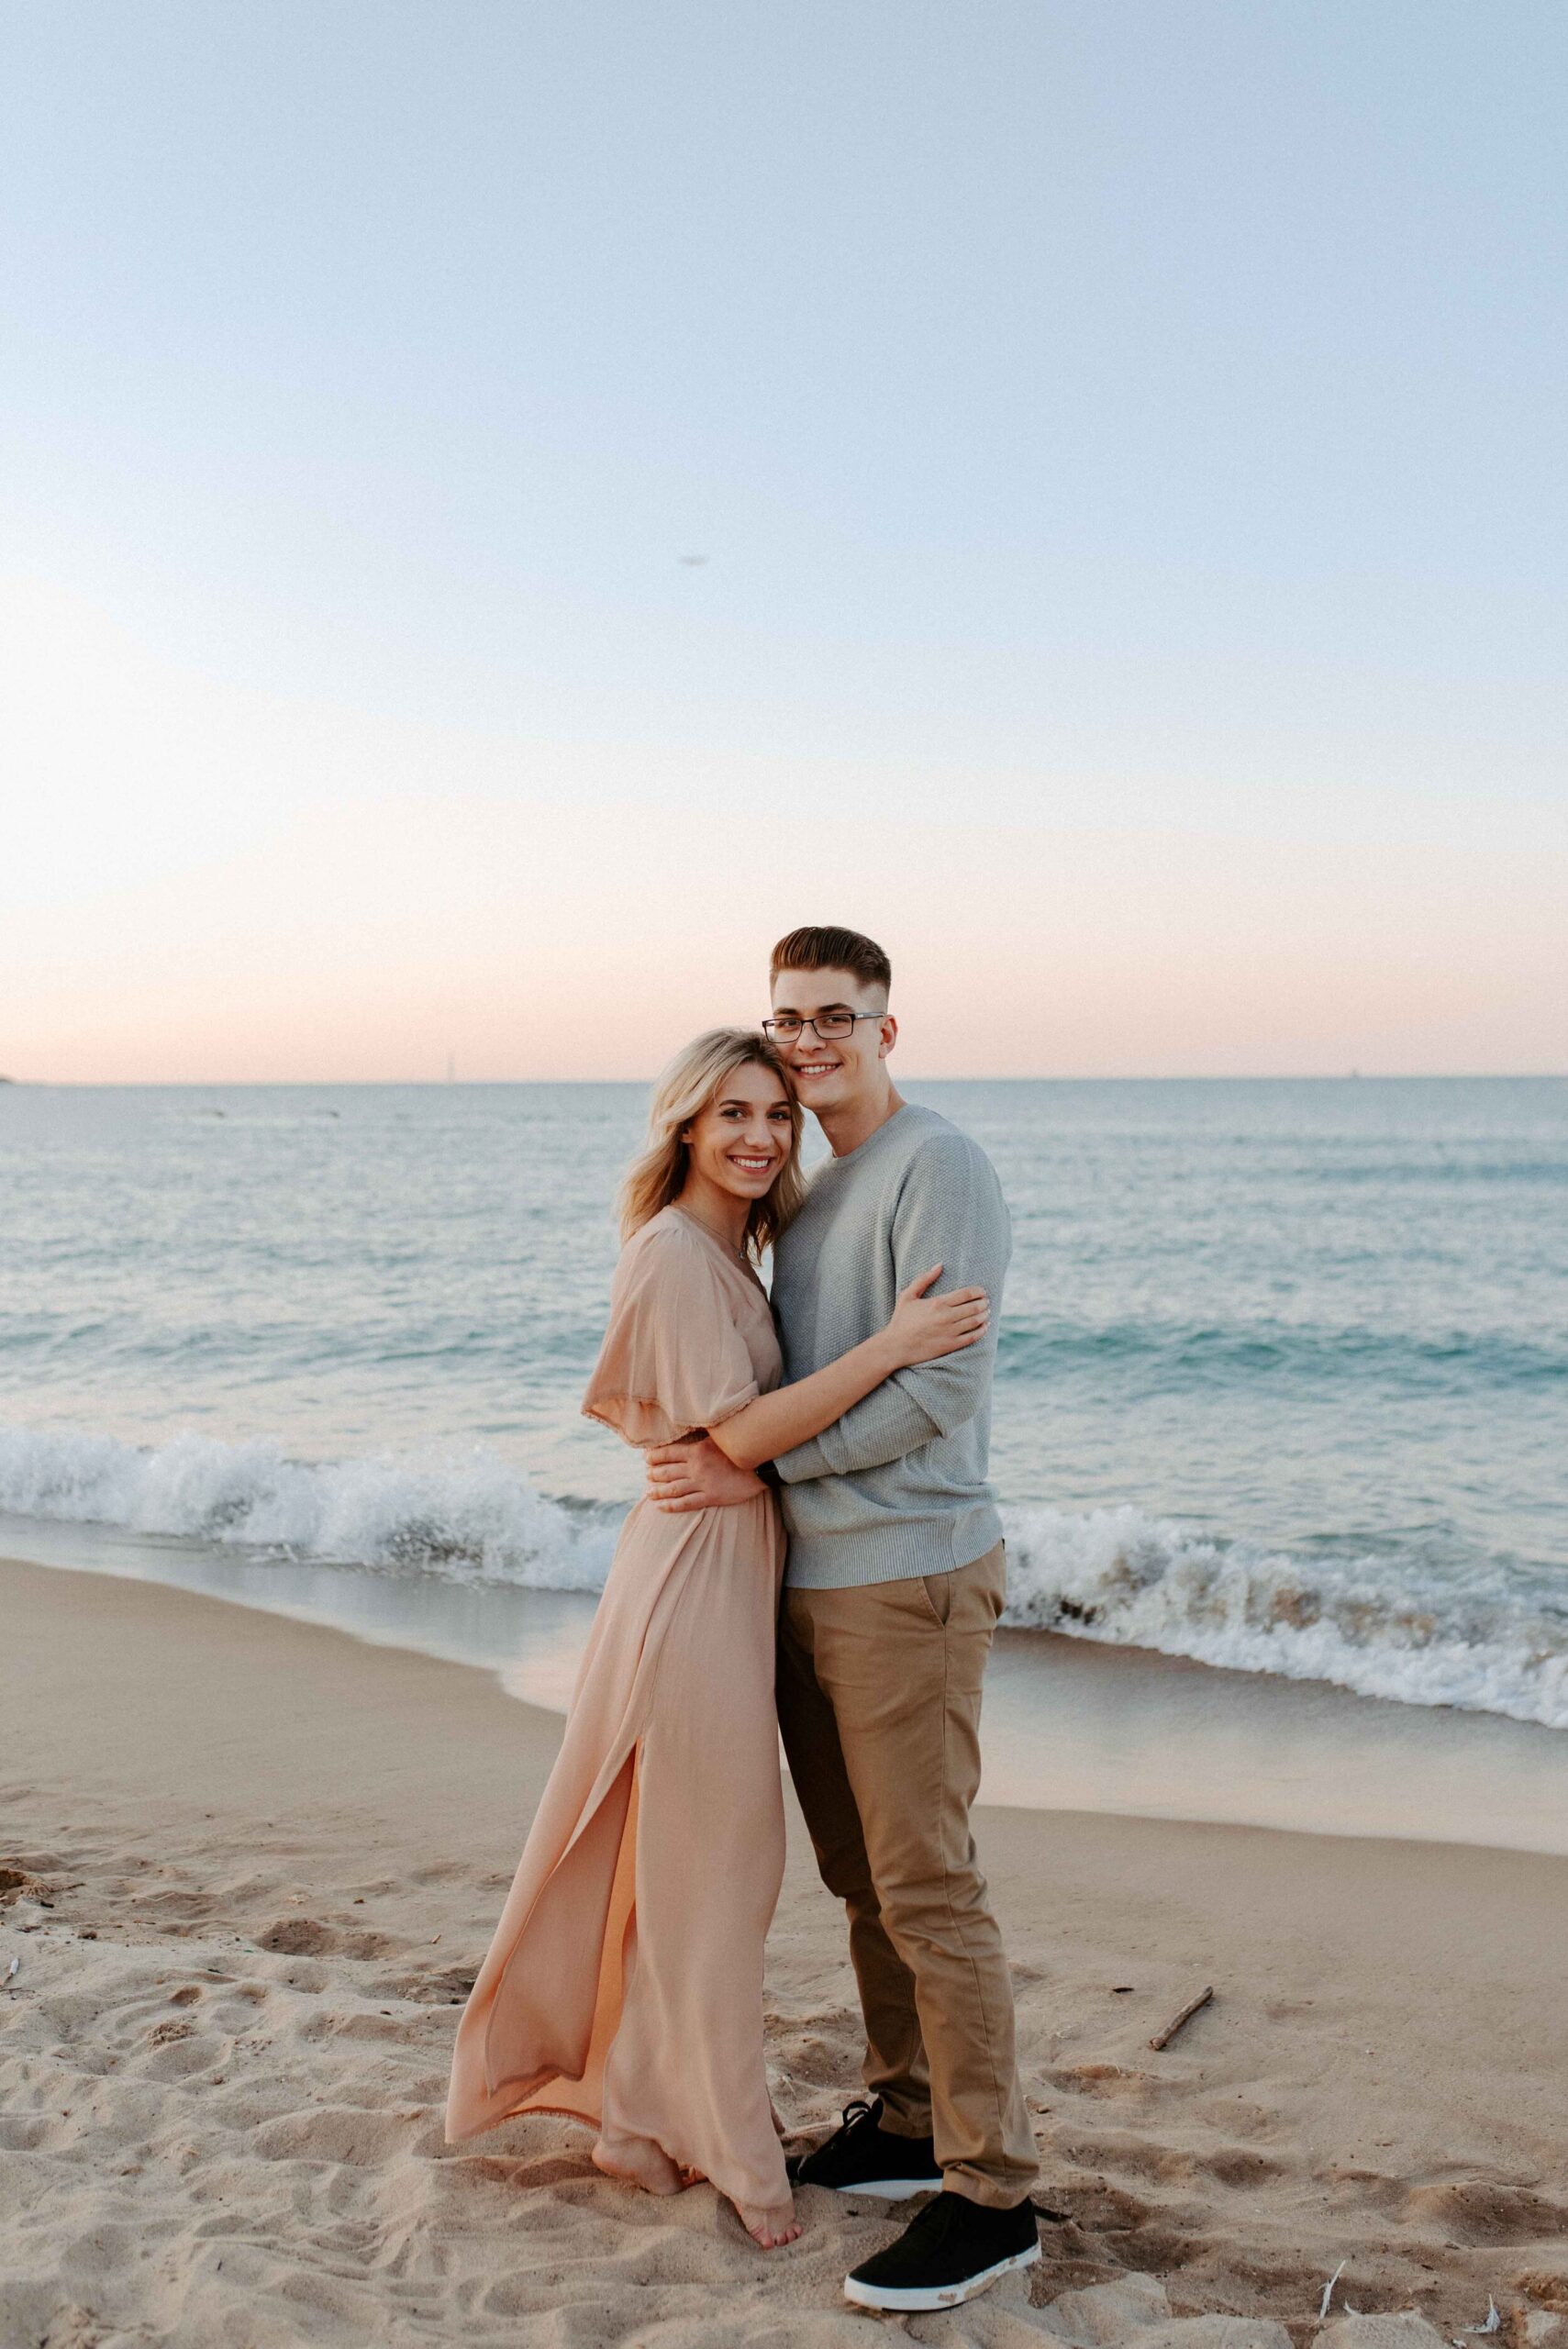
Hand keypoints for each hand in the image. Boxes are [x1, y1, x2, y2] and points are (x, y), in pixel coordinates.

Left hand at [645, 1436, 767, 1513]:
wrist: (761, 1466)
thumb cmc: (742, 1447)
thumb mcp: (721, 1435)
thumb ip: (705, 1433)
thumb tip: (693, 1422)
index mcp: (697, 1450)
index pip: (668, 1453)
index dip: (654, 1456)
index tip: (646, 1458)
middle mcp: (696, 1467)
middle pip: (667, 1472)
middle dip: (653, 1474)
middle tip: (646, 1475)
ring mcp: (702, 1483)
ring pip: (673, 1488)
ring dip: (658, 1491)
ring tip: (648, 1492)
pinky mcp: (711, 1497)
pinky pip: (686, 1503)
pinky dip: (671, 1506)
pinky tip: (661, 1507)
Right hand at [885, 1264, 988, 1367]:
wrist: (896, 1346)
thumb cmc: (901, 1320)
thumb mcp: (908, 1295)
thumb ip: (924, 1279)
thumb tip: (939, 1265)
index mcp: (938, 1303)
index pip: (966, 1294)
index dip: (978, 1291)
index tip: (982, 1291)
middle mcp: (946, 1317)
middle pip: (974, 1307)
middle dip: (983, 1302)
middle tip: (986, 1301)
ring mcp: (950, 1332)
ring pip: (975, 1321)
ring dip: (984, 1315)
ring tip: (986, 1312)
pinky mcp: (951, 1345)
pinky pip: (972, 1337)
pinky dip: (982, 1331)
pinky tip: (984, 1326)